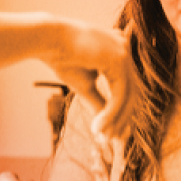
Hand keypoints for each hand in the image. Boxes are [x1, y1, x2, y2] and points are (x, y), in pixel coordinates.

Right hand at [43, 19, 140, 143]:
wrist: (48, 40)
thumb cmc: (62, 58)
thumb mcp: (84, 85)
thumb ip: (99, 101)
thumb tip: (107, 125)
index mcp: (118, 53)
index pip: (128, 88)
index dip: (123, 112)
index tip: (114, 133)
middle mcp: (125, 51)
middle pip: (133, 93)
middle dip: (123, 119)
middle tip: (110, 140)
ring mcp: (124, 53)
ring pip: (128, 96)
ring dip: (116, 120)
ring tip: (102, 137)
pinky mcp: (119, 59)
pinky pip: (120, 94)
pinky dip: (111, 113)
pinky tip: (98, 126)